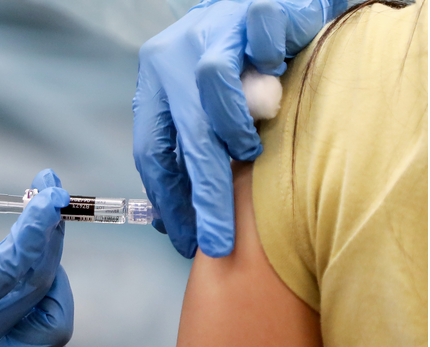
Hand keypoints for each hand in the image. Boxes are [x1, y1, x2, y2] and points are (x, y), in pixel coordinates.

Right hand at [0, 150, 73, 346]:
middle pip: (39, 295)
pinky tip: (29, 284)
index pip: (6, 272)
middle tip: (47, 202)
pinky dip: (50, 315)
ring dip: (57, 284)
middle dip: (51, 240)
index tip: (51, 190)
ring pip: (53, 335)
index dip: (36, 226)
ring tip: (34, 249)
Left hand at [133, 0, 345, 257]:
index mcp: (155, 84)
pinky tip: (278, 78)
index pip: (151, 151)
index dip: (168, 200)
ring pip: (212, 85)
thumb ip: (192, 153)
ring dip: (235, 130)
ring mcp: (211, 30)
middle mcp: (173, 56)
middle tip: (218, 240)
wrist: (266, 6)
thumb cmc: (237, 69)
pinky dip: (270, 65)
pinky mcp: (251, 11)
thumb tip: (179, 217)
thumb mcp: (202, 111)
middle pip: (184, 134)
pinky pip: (261, 43)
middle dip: (203, 197)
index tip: (185, 238)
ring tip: (250, 151)